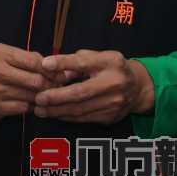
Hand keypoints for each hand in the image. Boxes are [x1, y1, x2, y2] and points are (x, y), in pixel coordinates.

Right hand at [0, 43, 54, 121]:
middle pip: (36, 81)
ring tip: (46, 94)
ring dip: (42, 97)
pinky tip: (30, 102)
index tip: (59, 73)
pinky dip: (30, 106)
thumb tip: (50, 64)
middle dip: (51, 85)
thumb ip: (23, 56)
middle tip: (57, 87)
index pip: (34, 61)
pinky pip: (23, 109)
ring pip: (32, 96)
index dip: (52, 69)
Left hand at [34, 50, 153, 123]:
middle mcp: (115, 83)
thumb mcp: (96, 57)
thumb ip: (75, 61)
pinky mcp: (111, 116)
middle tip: (39, 98)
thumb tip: (49, 67)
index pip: (83, 62)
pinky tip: (54, 114)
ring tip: (40, 109)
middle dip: (57, 96)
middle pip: (82, 92)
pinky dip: (67, 116)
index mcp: (110, 62)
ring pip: (82, 109)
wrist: (138, 87)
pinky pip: (85, 118)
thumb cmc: (110, 68)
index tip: (45, 64)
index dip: (64, 63)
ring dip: (58, 110)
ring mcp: (115, 102)